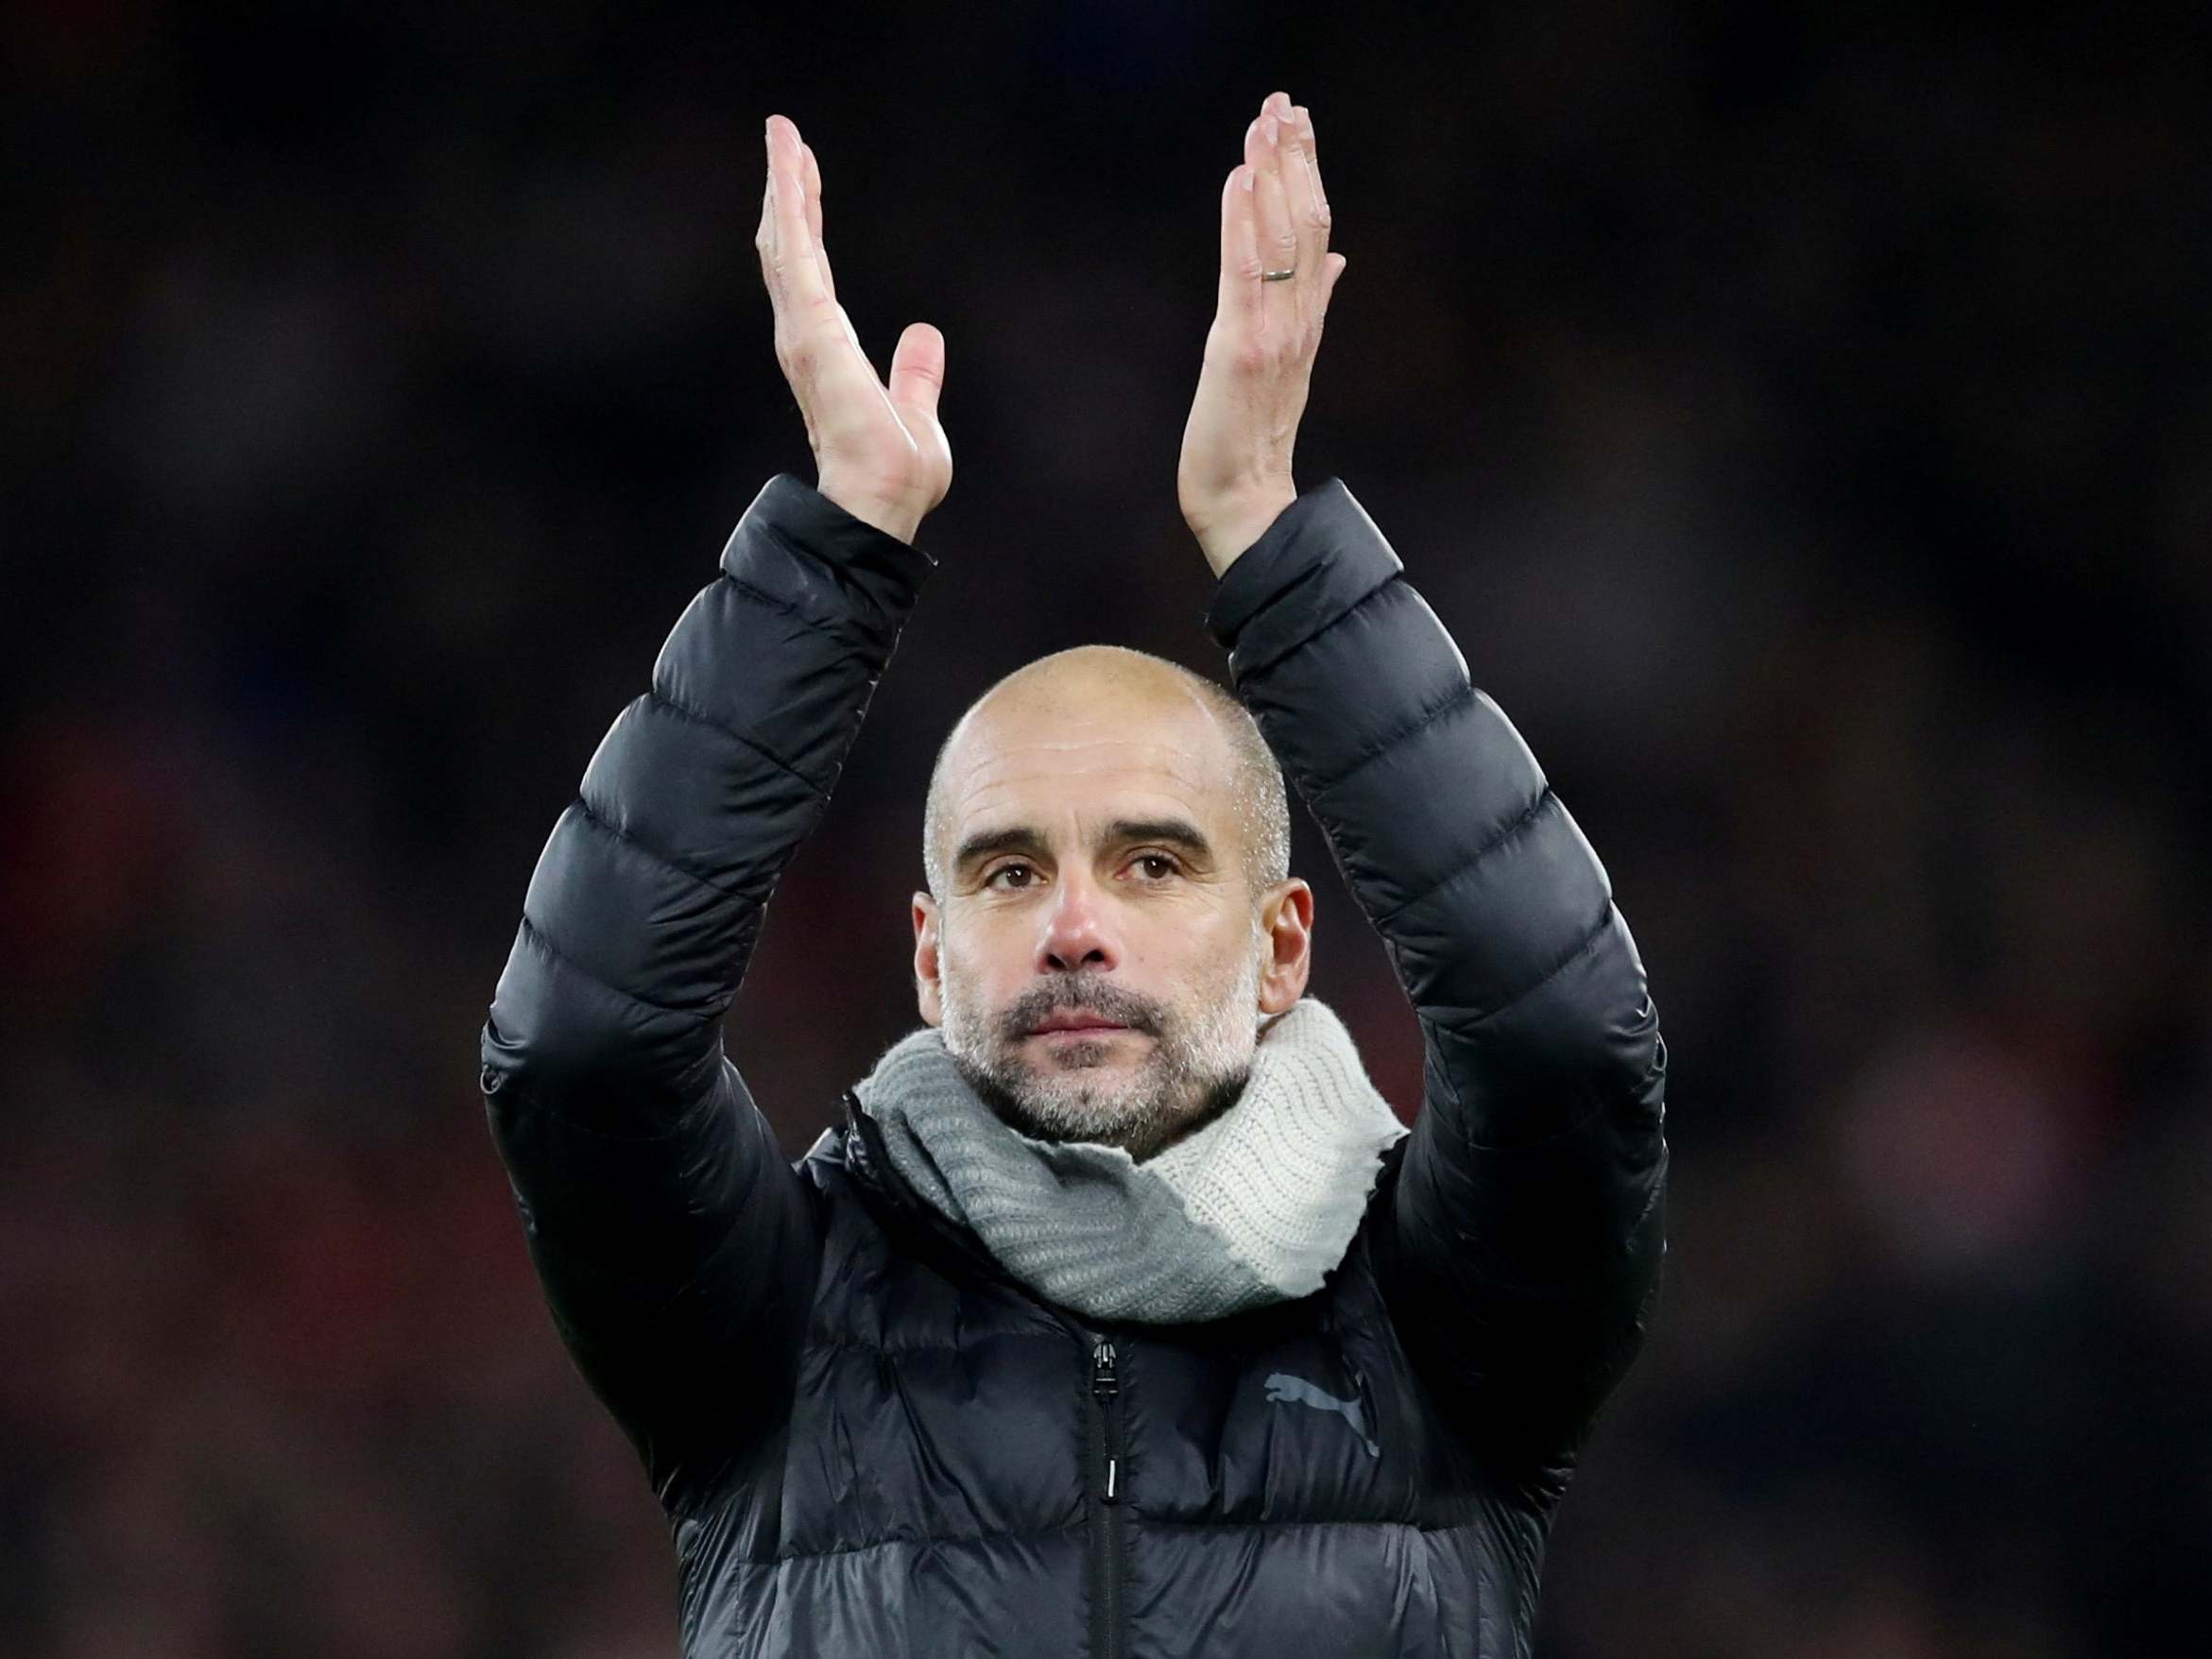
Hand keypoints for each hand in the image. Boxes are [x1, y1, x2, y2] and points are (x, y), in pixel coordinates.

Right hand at [755, 115, 950, 542]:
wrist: (883, 502)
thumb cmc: (896, 475)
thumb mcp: (915, 411)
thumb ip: (915, 374)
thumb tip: (925, 334)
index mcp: (829, 354)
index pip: (813, 276)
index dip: (807, 225)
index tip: (806, 179)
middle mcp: (806, 339)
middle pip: (790, 250)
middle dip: (788, 192)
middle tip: (784, 139)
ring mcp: (803, 334)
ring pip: (786, 243)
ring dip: (783, 187)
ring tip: (781, 136)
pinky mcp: (811, 332)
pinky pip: (797, 256)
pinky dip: (791, 207)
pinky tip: (788, 169)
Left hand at [1177, 92, 1346, 575]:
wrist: (1244, 500)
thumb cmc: (1254, 438)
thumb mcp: (1289, 363)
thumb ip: (1315, 306)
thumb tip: (1337, 261)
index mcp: (1307, 319)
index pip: (1315, 231)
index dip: (1308, 172)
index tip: (1298, 122)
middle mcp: (1298, 319)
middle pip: (1306, 221)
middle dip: (1294, 157)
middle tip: (1283, 102)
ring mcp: (1273, 332)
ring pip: (1282, 237)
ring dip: (1272, 173)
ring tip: (1265, 120)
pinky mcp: (1240, 347)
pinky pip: (1244, 273)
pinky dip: (1243, 221)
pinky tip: (1240, 178)